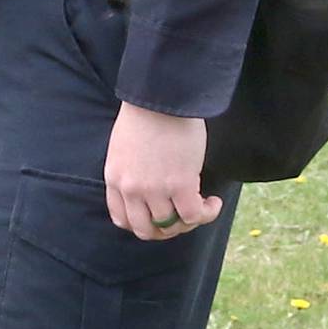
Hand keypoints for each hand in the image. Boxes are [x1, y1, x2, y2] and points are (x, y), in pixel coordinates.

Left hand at [103, 101, 222, 240]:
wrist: (159, 97)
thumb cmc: (144, 117)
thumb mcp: (123, 150)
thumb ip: (130, 173)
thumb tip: (147, 193)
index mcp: (114, 179)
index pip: (122, 220)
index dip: (143, 225)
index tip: (158, 216)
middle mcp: (131, 189)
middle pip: (147, 230)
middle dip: (167, 229)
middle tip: (181, 216)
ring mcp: (154, 189)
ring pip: (172, 226)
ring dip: (190, 221)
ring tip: (201, 205)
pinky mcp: (180, 185)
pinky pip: (194, 216)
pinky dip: (207, 213)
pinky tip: (212, 201)